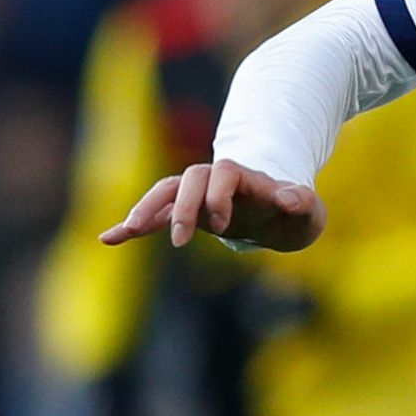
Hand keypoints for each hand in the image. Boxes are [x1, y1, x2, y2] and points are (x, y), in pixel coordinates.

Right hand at [103, 160, 325, 254]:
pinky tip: (108, 239)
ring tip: (128, 231)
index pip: (220, 174)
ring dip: (146, 211)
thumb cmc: (297, 211)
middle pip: (187, 181)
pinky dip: (134, 227)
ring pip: (165, 194)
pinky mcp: (187, 215)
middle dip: (181, 208)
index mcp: (242, 177)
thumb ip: (300, 202)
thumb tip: (289, 199)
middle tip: (181, 241)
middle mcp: (214, 182)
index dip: (217, 196)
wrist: (284, 216)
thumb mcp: (307, 209)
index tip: (221, 226)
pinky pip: (156, 217)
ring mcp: (197, 197)